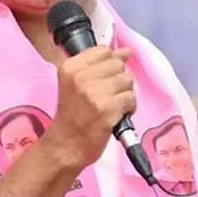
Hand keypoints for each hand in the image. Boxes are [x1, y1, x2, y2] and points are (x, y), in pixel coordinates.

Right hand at [44, 47, 135, 168]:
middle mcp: (81, 77)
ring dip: (125, 94)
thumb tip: (127, 51)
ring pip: (128, 80)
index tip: (103, 79)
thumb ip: (100, 64)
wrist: (66, 145)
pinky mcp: (108, 109)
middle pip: (119, 65)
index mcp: (71, 67)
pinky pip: (131, 98)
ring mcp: (95, 93)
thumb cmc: (73, 114)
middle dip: (119, 80)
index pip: (104, 51)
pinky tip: (117, 115)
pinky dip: (129, 108)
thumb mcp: (77, 84)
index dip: (110, 65)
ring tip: (112, 106)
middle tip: (107, 96)